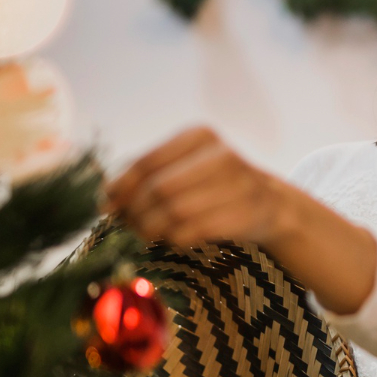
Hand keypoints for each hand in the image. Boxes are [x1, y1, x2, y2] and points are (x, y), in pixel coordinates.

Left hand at [105, 127, 288, 248]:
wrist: (270, 204)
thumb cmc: (215, 186)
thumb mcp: (187, 166)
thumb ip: (149, 174)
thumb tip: (106, 198)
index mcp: (200, 136)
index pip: (147, 162)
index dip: (121, 187)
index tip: (107, 206)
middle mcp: (221, 155)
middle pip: (159, 189)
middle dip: (135, 212)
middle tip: (124, 226)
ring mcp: (238, 184)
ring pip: (175, 212)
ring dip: (151, 229)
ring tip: (143, 234)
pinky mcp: (247, 213)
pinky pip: (195, 230)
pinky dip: (174, 239)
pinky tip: (169, 239)